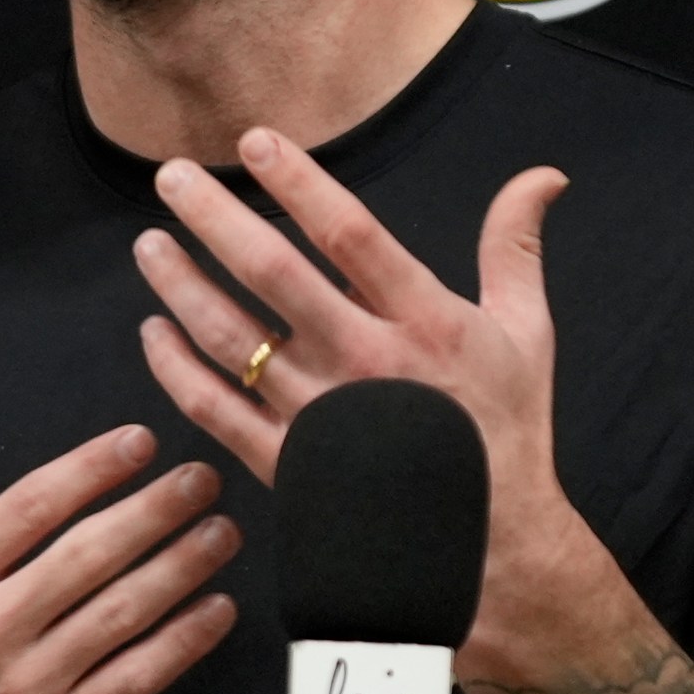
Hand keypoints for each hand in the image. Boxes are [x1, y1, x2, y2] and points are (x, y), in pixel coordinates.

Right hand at [0, 399, 240, 693]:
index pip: (28, 511)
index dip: (88, 471)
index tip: (140, 440)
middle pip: (85, 559)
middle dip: (152, 514)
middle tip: (202, 477)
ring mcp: (29, 683)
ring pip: (119, 617)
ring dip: (179, 571)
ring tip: (224, 530)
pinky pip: (132, 680)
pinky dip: (180, 645)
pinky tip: (217, 609)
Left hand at [132, 128, 693, 693]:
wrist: (494, 552)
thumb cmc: (507, 433)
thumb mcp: (527, 332)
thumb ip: (515, 247)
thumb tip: (543, 176)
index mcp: (425, 321)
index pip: (350, 235)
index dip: (299, 183)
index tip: (255, 141)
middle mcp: (364, 362)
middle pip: (272, 275)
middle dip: (214, 219)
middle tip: (170, 177)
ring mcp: (320, 415)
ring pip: (230, 338)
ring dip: (180, 286)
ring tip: (149, 245)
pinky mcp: (289, 463)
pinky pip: (215, 410)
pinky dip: (176, 370)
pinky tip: (154, 332)